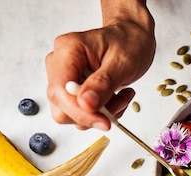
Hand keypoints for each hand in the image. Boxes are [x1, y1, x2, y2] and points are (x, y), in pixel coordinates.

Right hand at [45, 2, 154, 129]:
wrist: (131, 39)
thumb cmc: (128, 43)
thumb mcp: (122, 62)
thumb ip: (102, 83)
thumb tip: (85, 104)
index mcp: (67, 50)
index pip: (60, 91)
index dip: (80, 111)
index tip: (104, 121)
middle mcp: (59, 65)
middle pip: (62, 107)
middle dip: (93, 113)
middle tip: (120, 102)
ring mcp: (64, 80)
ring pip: (72, 115)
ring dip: (101, 114)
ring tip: (121, 97)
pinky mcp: (73, 92)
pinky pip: (82, 114)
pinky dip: (102, 113)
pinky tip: (116, 98)